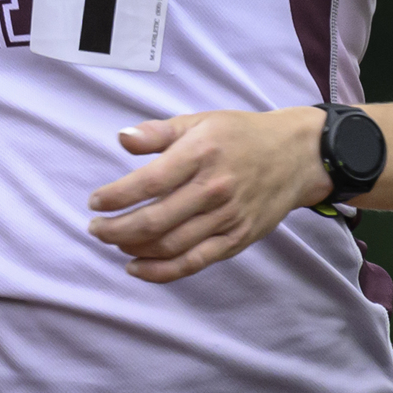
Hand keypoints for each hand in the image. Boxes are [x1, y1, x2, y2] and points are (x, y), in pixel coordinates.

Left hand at [87, 106, 331, 282]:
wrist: (297, 156)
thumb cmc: (242, 135)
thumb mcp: (200, 121)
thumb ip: (158, 133)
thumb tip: (121, 139)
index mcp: (201, 154)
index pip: (147, 182)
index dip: (114, 197)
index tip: (95, 202)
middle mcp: (213, 189)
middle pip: (154, 220)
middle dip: (116, 230)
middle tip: (96, 229)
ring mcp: (227, 218)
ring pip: (170, 245)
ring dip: (134, 249)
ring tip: (115, 243)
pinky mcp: (236, 239)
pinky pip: (193, 262)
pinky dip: (161, 271)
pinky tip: (137, 267)